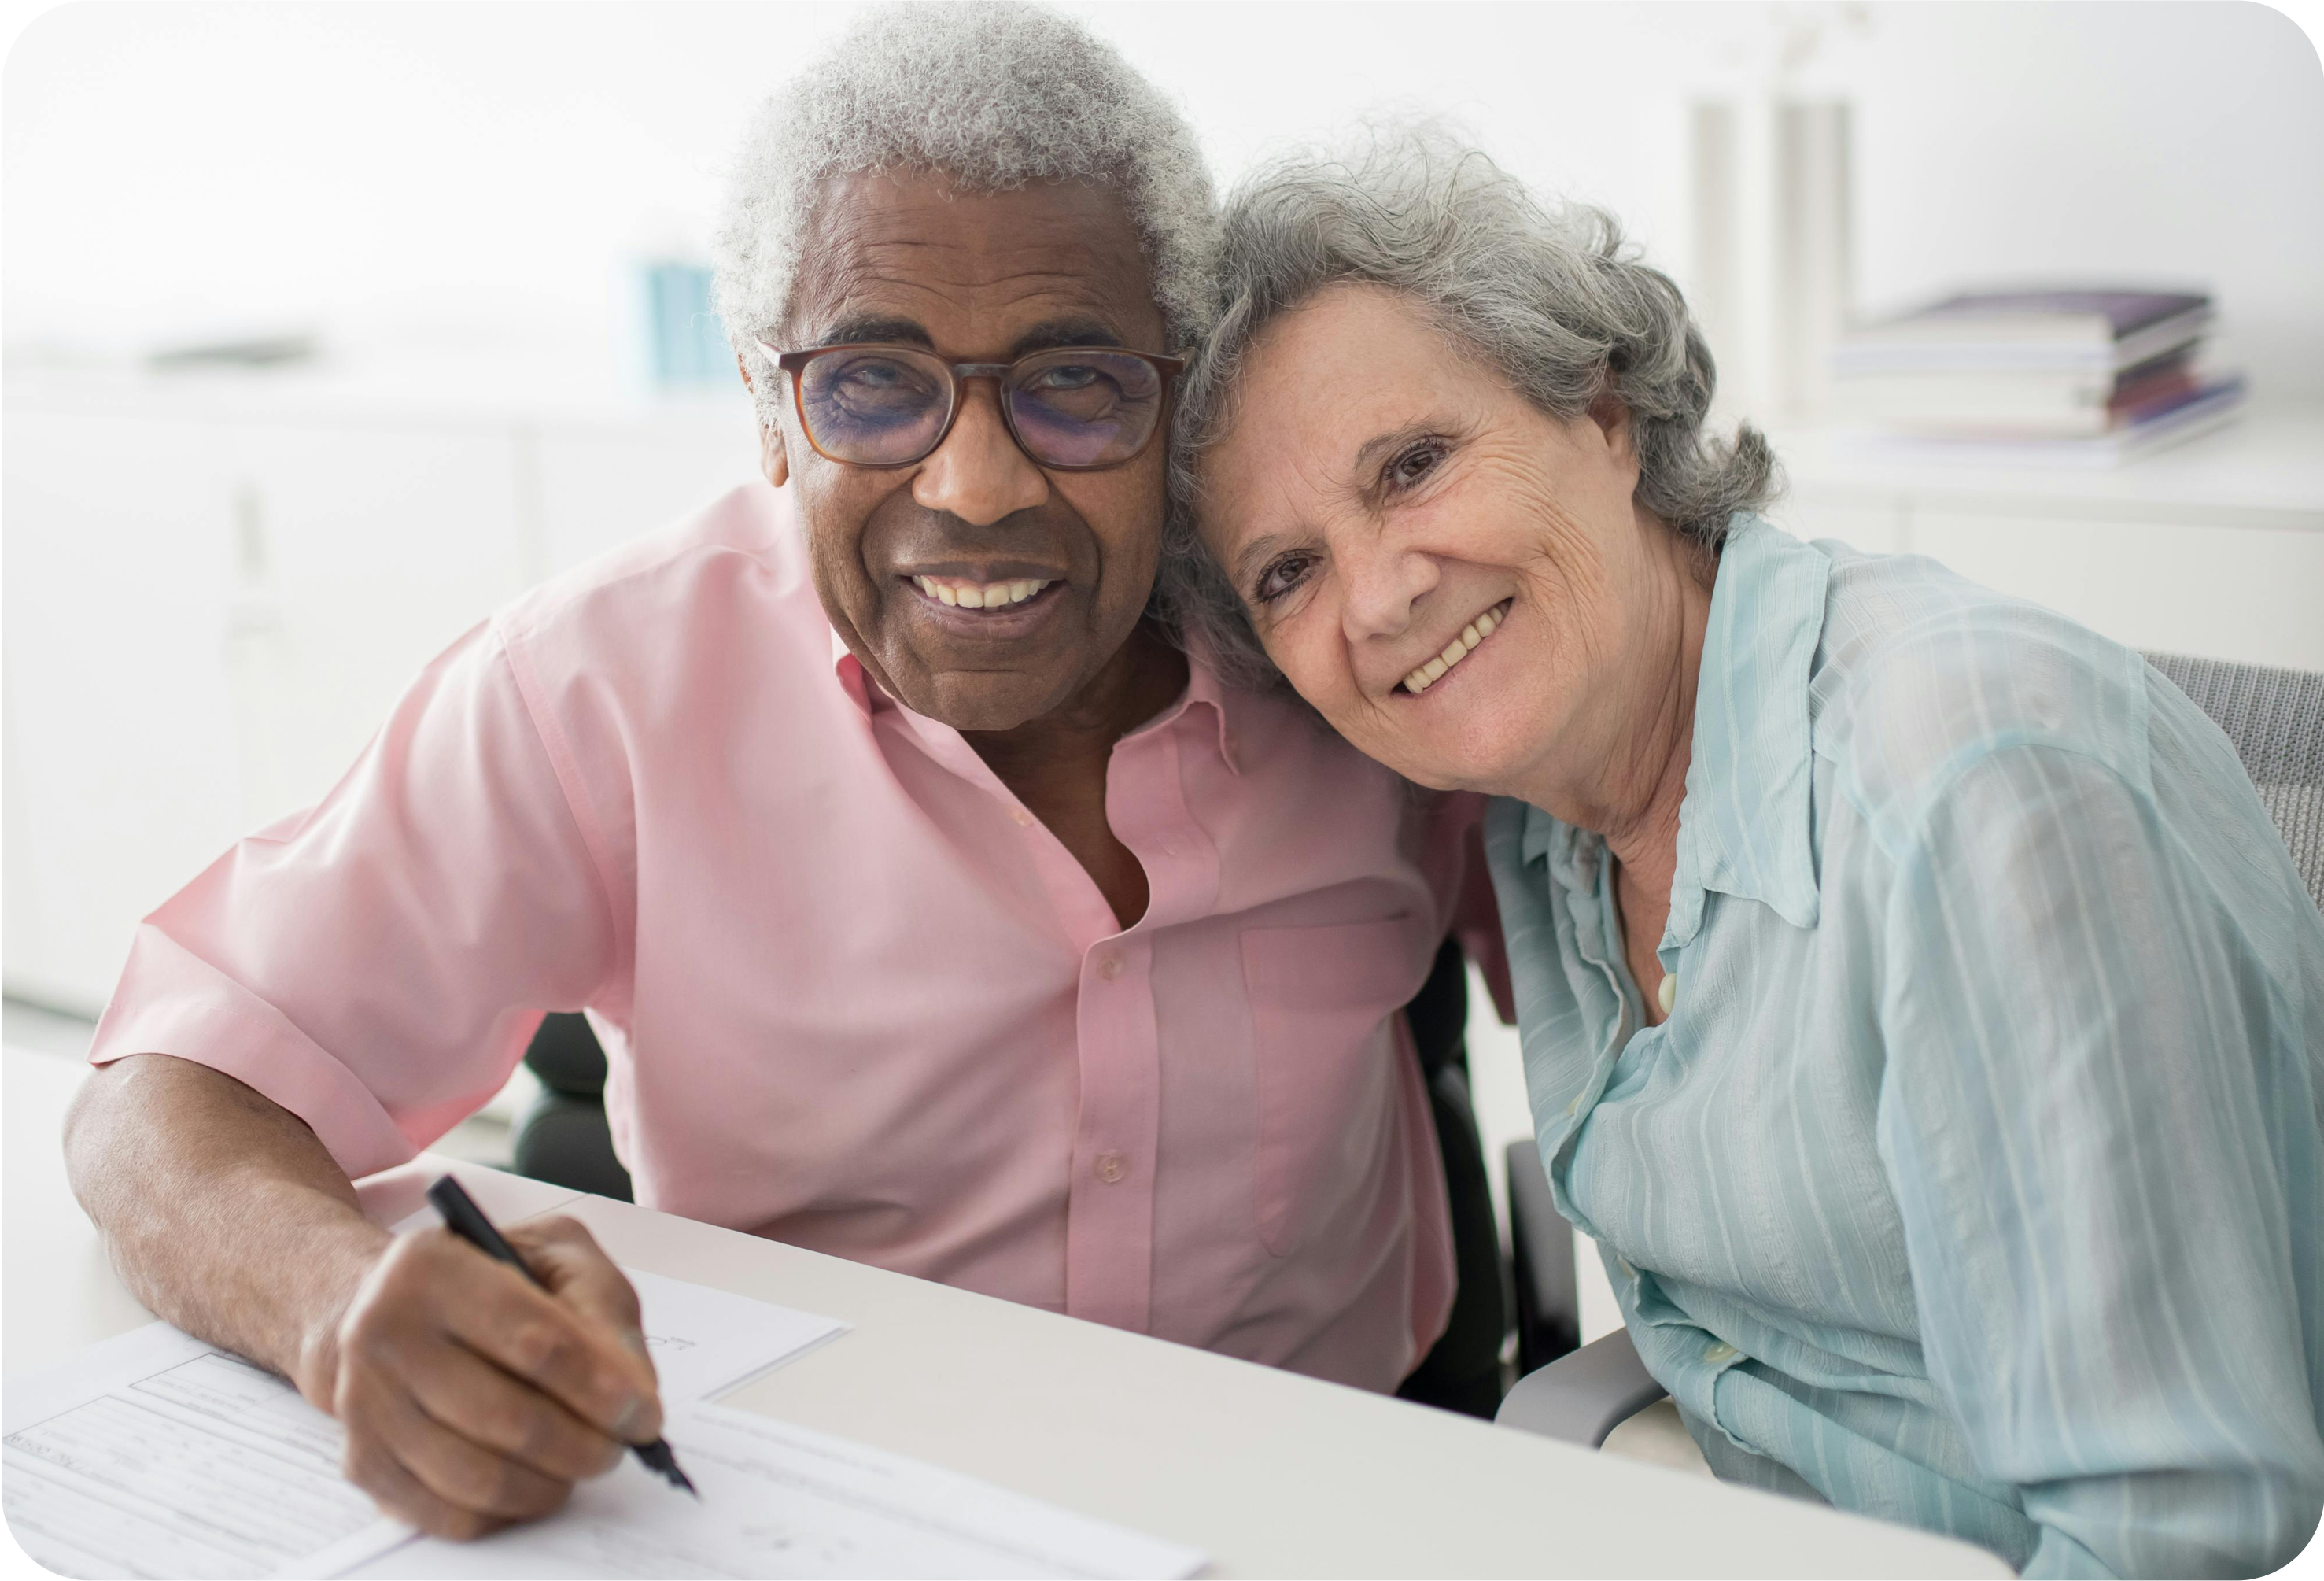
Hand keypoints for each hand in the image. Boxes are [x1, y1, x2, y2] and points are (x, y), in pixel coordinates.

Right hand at [307, 1216, 661, 1538]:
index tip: (644, 1416)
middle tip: (619, 1446)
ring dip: (550, 1483)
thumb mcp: (556, 1255)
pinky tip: (534, 1481)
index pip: (533, 1340)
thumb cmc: (487, 1277)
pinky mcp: (364, 1461)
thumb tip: (635, 1395)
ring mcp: (364, 1404)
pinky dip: (507, 1511)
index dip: (598, 1387)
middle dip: (583, 1444)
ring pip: (476, 1477)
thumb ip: (603, 1311)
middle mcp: (382, 1334)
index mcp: (432, 1267)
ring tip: (582, 1462)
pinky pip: (448, 1513)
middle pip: (506, 1418)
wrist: (388, 1306)